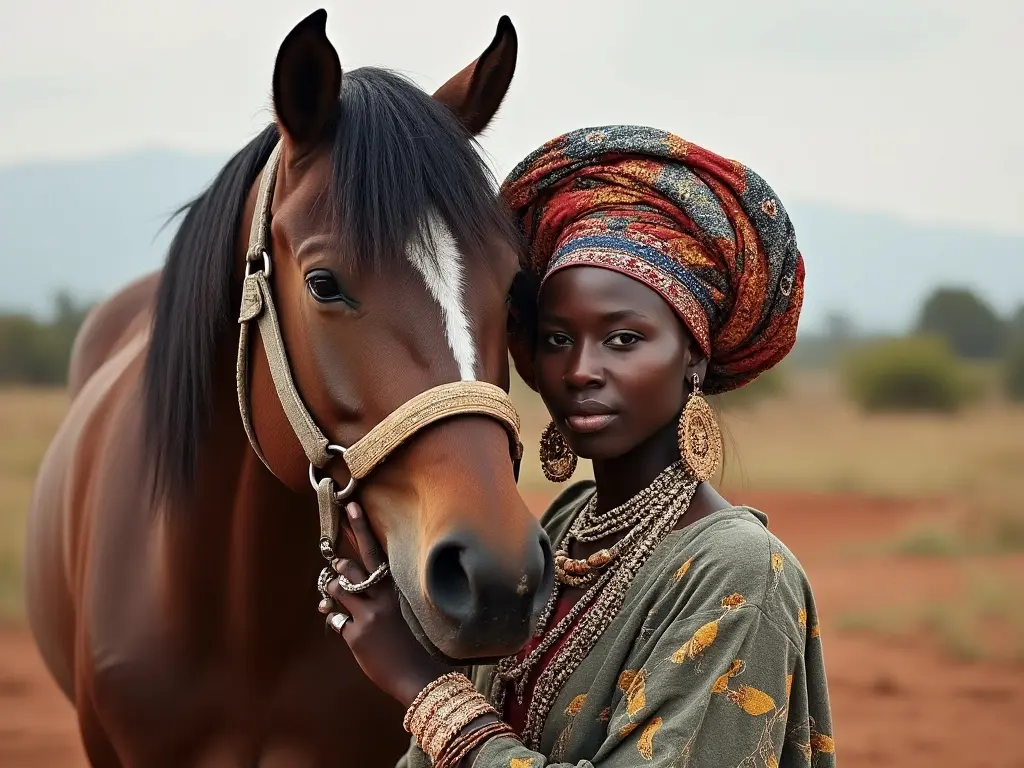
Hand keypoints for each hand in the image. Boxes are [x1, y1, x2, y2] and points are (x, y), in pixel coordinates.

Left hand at [321, 501, 449, 707]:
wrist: (417, 675)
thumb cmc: (411, 643)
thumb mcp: (399, 613)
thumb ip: (380, 596)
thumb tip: (352, 583)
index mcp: (394, 590)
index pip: (376, 552)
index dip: (362, 528)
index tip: (351, 505)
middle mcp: (380, 598)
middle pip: (351, 567)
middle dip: (339, 562)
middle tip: (335, 560)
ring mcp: (367, 615)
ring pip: (338, 588)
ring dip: (332, 588)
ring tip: (333, 592)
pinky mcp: (356, 634)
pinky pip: (336, 617)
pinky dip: (335, 617)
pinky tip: (340, 622)